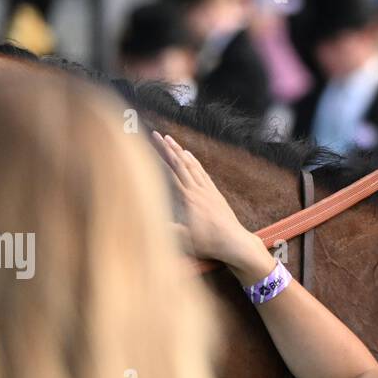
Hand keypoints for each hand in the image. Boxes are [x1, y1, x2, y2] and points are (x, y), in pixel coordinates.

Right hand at [151, 131, 257, 266]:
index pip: (171, 171)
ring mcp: (207, 189)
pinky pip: (202, 172)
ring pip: (191, 164)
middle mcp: (197, 189)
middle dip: (168, 147)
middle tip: (158, 134)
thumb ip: (165, 230)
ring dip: (180, 151)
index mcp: (187, 198)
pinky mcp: (215, 192)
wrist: (234, 241)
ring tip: (171, 139)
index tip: (153, 145)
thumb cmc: (208, 242)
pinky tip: (189, 156)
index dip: (161, 156)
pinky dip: (194, 161)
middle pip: (180, 163)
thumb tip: (143, 225)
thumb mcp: (183, 240)